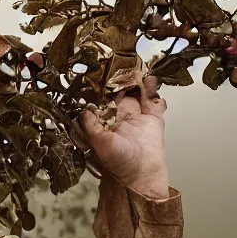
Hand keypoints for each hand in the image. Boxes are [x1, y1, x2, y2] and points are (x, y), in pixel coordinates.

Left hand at [79, 76, 169, 198]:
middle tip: (119, 65)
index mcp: (104, 121)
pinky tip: (150, 81)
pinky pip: (153, 99)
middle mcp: (119, 116)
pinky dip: (152, 89)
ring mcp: (137, 115)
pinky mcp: (153, 117)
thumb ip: (91, 127)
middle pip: (119, 91)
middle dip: (119, 79)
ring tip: (136, 70)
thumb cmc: (118, 162)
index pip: (100, 99)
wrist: (141, 172)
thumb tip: (84, 110)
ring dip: (136, 81)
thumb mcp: (100, 144)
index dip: (99, 87)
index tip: (98, 73)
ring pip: (136, 92)